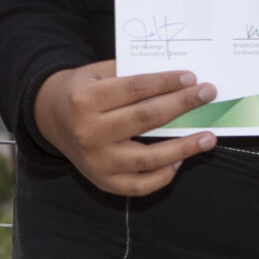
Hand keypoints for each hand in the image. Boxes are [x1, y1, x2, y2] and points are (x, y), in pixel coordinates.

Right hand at [32, 62, 218, 196]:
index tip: (192, 78)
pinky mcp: (103, 181)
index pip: (135, 89)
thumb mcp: (95, 74)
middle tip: (208, 94)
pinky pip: (140, 185)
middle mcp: (89, 132)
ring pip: (148, 157)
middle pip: (145, 119)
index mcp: (85, 99)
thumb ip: (128, 75)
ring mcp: (96, 160)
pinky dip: (164, 175)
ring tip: (208, 137)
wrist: (50, 120)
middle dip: (181, 105)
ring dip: (184, 147)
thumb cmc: (80, 93)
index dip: (166, 83)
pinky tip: (179, 160)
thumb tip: (175, 81)